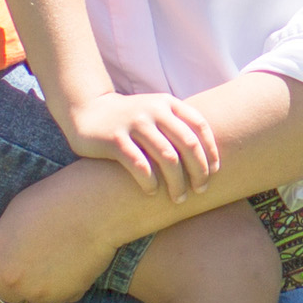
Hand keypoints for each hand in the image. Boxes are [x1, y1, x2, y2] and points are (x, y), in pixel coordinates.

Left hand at [0, 165, 132, 302]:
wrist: (94, 206)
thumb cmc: (52, 200)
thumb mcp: (10, 219)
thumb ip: (0, 247)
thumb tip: (2, 259)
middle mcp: (12, 283)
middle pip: (6, 300)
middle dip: (16, 288)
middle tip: (32, 264)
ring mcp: (41, 293)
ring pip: (34, 301)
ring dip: (40, 288)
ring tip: (55, 258)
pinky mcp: (68, 297)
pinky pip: (61, 297)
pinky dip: (65, 285)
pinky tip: (73, 260)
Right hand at [67, 91, 220, 201]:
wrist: (87, 110)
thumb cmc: (129, 120)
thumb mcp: (155, 113)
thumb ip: (178, 126)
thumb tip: (209, 156)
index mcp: (168, 104)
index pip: (200, 126)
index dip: (211, 151)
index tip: (215, 172)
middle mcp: (154, 110)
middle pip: (188, 144)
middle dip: (199, 171)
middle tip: (201, 190)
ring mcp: (134, 123)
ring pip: (167, 157)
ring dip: (177, 182)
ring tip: (179, 198)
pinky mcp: (115, 139)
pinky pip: (139, 165)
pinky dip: (150, 182)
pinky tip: (151, 192)